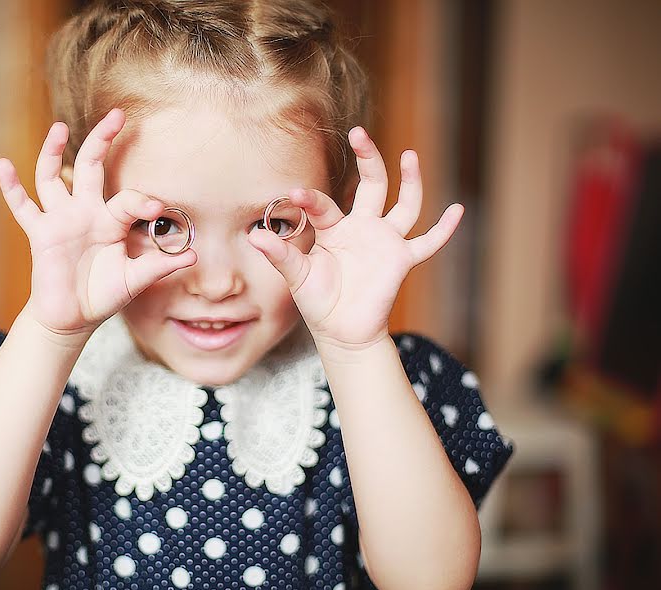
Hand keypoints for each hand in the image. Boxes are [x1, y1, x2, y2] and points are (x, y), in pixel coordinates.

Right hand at [0, 109, 196, 338]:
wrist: (72, 318)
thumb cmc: (103, 295)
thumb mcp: (135, 280)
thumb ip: (159, 266)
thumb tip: (194, 255)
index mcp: (110, 220)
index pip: (127, 198)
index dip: (141, 200)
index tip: (157, 208)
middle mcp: (85, 212)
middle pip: (91, 166)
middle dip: (103, 140)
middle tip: (118, 115)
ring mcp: (60, 220)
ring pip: (52, 177)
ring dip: (53, 151)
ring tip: (59, 127)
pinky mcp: (39, 233)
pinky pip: (22, 206)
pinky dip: (10, 187)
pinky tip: (2, 165)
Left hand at [248, 127, 462, 354]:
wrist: (343, 332)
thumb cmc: (319, 302)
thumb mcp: (297, 277)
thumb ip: (281, 255)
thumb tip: (254, 237)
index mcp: (334, 229)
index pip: (324, 205)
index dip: (310, 199)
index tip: (293, 194)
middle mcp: (362, 228)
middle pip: (371, 185)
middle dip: (367, 159)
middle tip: (359, 133)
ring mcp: (385, 242)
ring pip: (404, 204)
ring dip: (410, 180)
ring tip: (410, 155)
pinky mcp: (402, 260)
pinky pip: (428, 242)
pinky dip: (444, 229)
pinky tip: (458, 210)